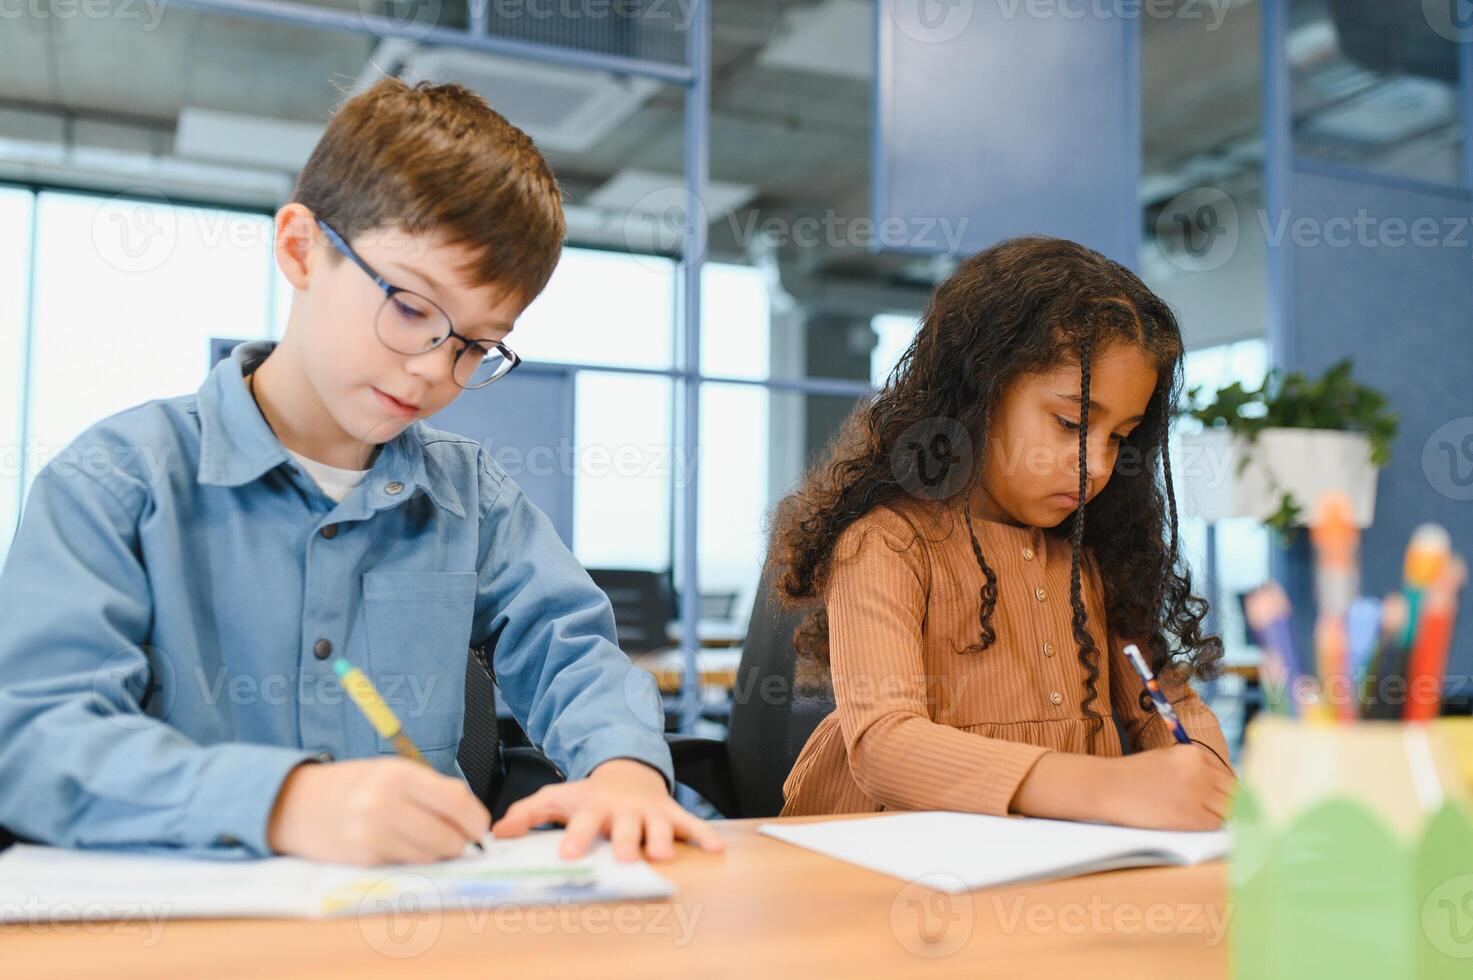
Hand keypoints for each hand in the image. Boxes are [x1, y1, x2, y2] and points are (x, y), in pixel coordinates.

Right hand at [266, 757, 489, 864]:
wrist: (296, 804)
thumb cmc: (353, 786)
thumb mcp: (391, 772)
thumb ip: (431, 790)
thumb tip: (471, 818)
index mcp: (399, 775)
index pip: (456, 802)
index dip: (476, 819)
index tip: (480, 827)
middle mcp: (386, 804)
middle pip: (447, 835)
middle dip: (462, 842)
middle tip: (463, 841)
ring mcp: (374, 835)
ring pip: (431, 855)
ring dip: (441, 854)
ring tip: (435, 843)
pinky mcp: (365, 860)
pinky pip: (408, 865)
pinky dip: (416, 860)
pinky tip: (408, 848)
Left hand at [491, 758, 725, 861]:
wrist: (628, 771)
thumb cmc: (590, 795)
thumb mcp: (558, 798)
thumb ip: (528, 814)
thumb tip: (497, 832)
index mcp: (594, 807)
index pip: (583, 822)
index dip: (577, 837)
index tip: (568, 854)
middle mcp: (624, 810)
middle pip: (625, 825)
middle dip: (625, 840)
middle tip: (623, 855)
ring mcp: (650, 812)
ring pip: (659, 825)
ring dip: (661, 838)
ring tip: (661, 854)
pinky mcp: (673, 815)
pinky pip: (692, 825)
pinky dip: (705, 836)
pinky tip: (717, 850)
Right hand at [1099, 744, 1235, 830]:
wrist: (1108, 787)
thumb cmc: (1134, 775)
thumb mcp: (1168, 760)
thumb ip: (1194, 769)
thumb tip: (1221, 788)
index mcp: (1194, 754)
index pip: (1227, 774)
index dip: (1225, 789)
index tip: (1219, 799)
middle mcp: (1200, 771)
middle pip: (1233, 790)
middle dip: (1228, 801)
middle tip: (1216, 811)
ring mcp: (1197, 794)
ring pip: (1229, 808)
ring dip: (1221, 814)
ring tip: (1202, 817)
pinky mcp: (1191, 817)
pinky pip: (1216, 823)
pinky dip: (1211, 825)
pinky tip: (1196, 823)